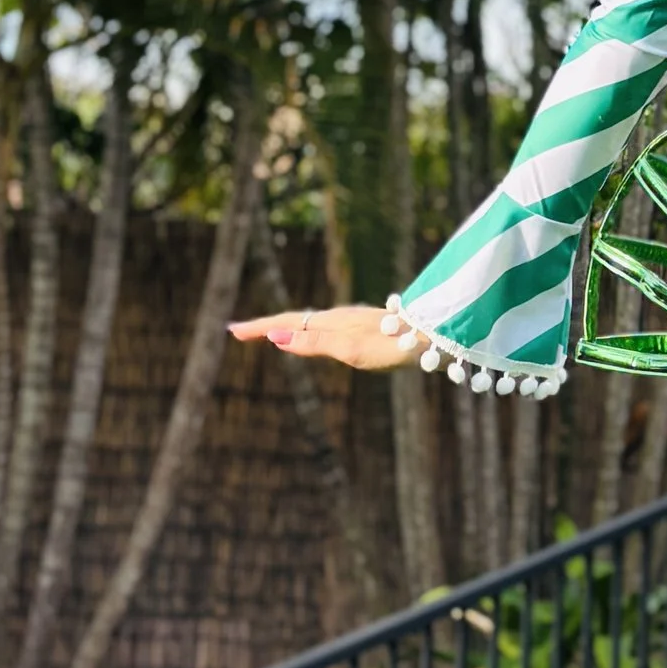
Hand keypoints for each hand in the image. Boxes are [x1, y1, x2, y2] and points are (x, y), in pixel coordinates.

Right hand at [227, 302, 416, 371]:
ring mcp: (352, 321)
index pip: (285, 324)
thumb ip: (315, 344)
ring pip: (309, 322)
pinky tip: (314, 336)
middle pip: (294, 320)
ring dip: (284, 327)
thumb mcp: (350, 349)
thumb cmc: (392, 345)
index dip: (259, 328)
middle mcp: (338, 318)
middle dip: (265, 326)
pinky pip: (324, 327)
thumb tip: (275, 338)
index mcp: (330, 323)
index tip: (232, 331)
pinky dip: (306, 330)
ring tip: (267, 333)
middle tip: (239, 332)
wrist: (434, 335)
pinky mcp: (365, 326)